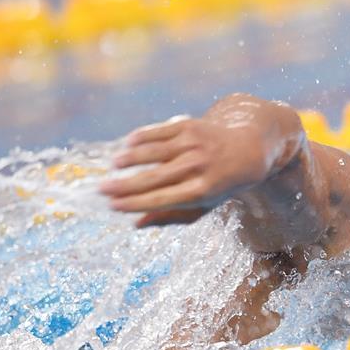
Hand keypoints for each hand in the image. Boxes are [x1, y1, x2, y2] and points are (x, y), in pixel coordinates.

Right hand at [99, 114, 270, 226]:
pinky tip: (127, 144)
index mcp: (202, 191)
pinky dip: (141, 137)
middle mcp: (198, 167)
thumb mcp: (204, 205)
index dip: (134, 203)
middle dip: (124, 185)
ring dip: (129, 158)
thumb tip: (136, 224)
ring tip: (113, 165)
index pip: (160, 199)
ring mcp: (194, 144)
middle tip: (101, 189)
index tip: (112, 205)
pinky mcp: (190, 125)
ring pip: (153, 152)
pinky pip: (159, 131)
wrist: (248, 149)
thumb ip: (171, 216)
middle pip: (153, 178)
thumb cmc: (220, 184)